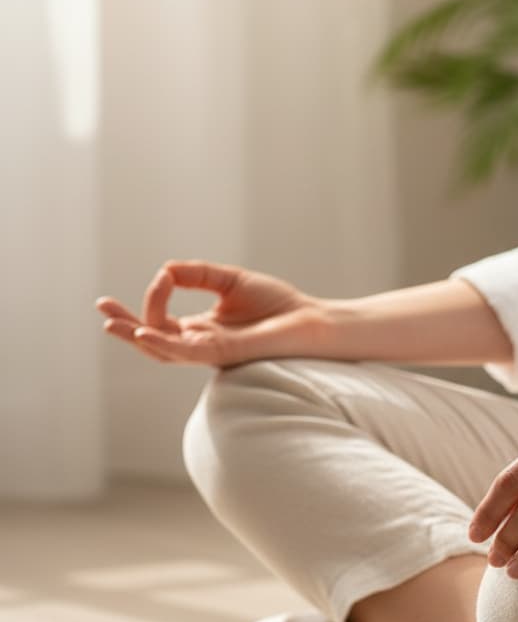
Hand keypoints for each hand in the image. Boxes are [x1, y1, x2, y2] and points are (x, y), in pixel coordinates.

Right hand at [95, 260, 327, 366]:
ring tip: (113, 325)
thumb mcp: (229, 280)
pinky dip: (165, 343)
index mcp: (202, 329)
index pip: (162, 321)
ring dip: (137, 338)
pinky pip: (188, 353)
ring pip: (165, 352)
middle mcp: (202, 343)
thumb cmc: (277, 304)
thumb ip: (196, 273)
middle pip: (154, 341)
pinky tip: (145, 333)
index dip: (153, 298)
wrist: (310, 319)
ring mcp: (212, 351)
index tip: (163, 275)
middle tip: (102, 310)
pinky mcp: (227, 352)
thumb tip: (165, 269)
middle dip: (126, 326)